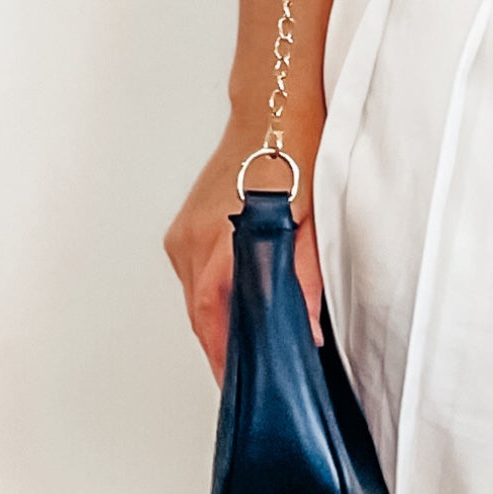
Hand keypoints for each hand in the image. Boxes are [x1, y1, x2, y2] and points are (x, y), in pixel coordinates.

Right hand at [164, 114, 325, 381]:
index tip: (243, 383)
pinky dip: (211, 295)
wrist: (271, 110)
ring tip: (247, 346)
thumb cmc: (294, 152)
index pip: (216, 319)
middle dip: (223, 347)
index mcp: (222, 241)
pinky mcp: (183, 228)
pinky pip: (194, 277)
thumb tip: (305, 325)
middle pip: (201, 315)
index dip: (227, 357)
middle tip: (252, 373)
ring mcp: (183, 233)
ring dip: (217, 322)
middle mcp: (192, 241)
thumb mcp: (310, 216)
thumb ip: (304, 274)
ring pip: (195, 298)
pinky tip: (235, 303)